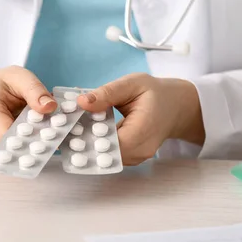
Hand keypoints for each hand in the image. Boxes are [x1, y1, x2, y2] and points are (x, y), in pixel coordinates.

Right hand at [0, 66, 56, 151]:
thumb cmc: (2, 83)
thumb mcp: (19, 76)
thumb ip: (34, 89)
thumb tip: (50, 107)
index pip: (4, 133)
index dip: (27, 137)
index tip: (50, 133)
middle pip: (11, 147)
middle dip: (34, 143)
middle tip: (56, 136)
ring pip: (13, 154)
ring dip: (33, 147)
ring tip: (50, 135)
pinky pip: (13, 155)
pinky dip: (28, 148)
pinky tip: (41, 139)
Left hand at [77, 74, 203, 164]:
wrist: (177, 106)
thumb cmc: (156, 92)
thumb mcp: (132, 83)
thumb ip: (107, 93)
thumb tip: (82, 102)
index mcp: (143, 131)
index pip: (109, 143)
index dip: (87, 138)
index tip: (69, 128)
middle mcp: (141, 150)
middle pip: (106, 154)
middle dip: (84, 142)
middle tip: (65, 128)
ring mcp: (138, 157)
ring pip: (107, 157)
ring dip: (89, 145)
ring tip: (72, 129)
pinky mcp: (133, 157)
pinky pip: (112, 155)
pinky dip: (98, 146)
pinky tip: (85, 132)